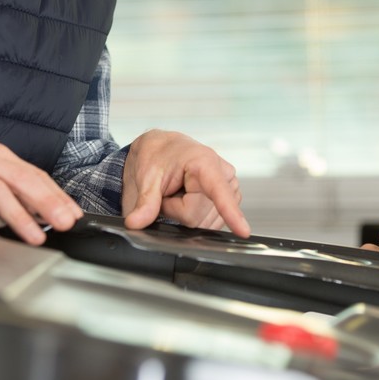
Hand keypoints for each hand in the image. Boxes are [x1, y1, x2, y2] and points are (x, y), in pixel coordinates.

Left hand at [121, 129, 249, 236]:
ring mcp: (230, 187)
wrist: (163, 149)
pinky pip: (211, 222)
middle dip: (177, 211)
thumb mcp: (146, 177)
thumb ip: (144, 202)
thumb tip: (135, 222)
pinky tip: (191, 198)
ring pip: (204, 223)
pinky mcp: (230, 198)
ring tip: (180, 192)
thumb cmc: (158, 156)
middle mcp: (224, 174)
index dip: (231, 213)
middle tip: (169, 191)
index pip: (219, 192)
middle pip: (198, 216)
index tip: (243, 230)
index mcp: (205, 162)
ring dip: (186, 214)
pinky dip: (195, 216)